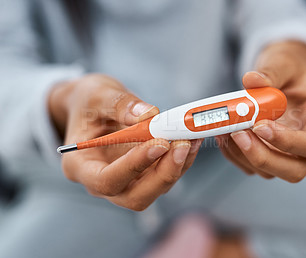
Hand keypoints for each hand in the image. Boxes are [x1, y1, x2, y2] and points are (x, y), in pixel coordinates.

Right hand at [49, 74, 201, 209]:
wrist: (92, 108)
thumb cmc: (87, 102)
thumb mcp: (97, 94)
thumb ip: (119, 104)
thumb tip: (149, 115)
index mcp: (80, 166)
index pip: (106, 180)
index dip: (134, 166)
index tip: (159, 143)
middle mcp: (102, 181)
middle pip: (136, 196)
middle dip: (163, 173)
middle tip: (182, 145)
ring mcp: (126, 181)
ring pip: (155, 188)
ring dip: (178, 165)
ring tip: (191, 137)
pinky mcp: (144, 174)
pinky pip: (165, 174)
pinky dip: (182, 159)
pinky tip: (192, 139)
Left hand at [217, 41, 305, 181]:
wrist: (284, 76)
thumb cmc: (290, 69)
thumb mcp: (284, 62)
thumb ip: (272, 71)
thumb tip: (251, 80)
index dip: (288, 142)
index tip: (260, 126)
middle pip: (295, 170)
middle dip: (263, 157)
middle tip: (238, 134)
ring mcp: (289, 153)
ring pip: (270, 172)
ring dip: (244, 155)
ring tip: (226, 129)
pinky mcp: (270, 155)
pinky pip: (252, 166)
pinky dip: (235, 155)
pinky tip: (224, 134)